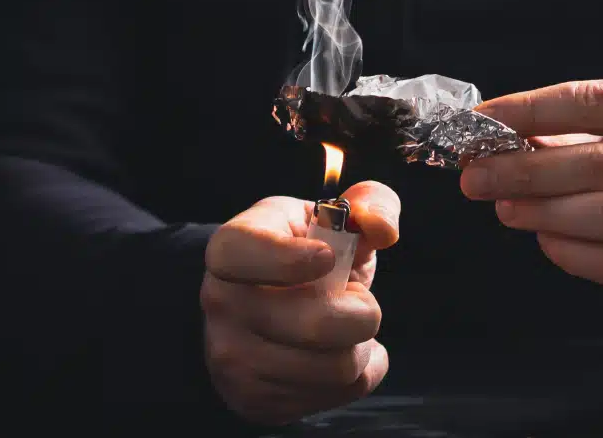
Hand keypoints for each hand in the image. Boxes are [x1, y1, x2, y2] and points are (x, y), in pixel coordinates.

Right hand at [201, 182, 400, 424]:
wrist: (264, 309)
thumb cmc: (304, 255)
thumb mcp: (333, 217)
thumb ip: (369, 203)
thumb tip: (381, 228)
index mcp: (230, 248)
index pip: (242, 255)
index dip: (290, 260)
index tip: (326, 258)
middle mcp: (221, 304)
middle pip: (317, 324)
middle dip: (362, 310)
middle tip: (354, 297)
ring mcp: (233, 358)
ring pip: (336, 367)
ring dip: (361, 344)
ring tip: (344, 327)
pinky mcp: (255, 399)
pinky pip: (338, 394)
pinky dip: (358, 373)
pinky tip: (338, 352)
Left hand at [461, 79, 602, 304]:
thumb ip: (562, 131)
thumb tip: (488, 139)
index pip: (594, 100)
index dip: (530, 110)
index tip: (478, 121)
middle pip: (599, 162)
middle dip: (525, 170)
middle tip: (475, 177)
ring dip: (543, 211)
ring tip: (503, 207)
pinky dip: (569, 251)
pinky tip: (543, 238)